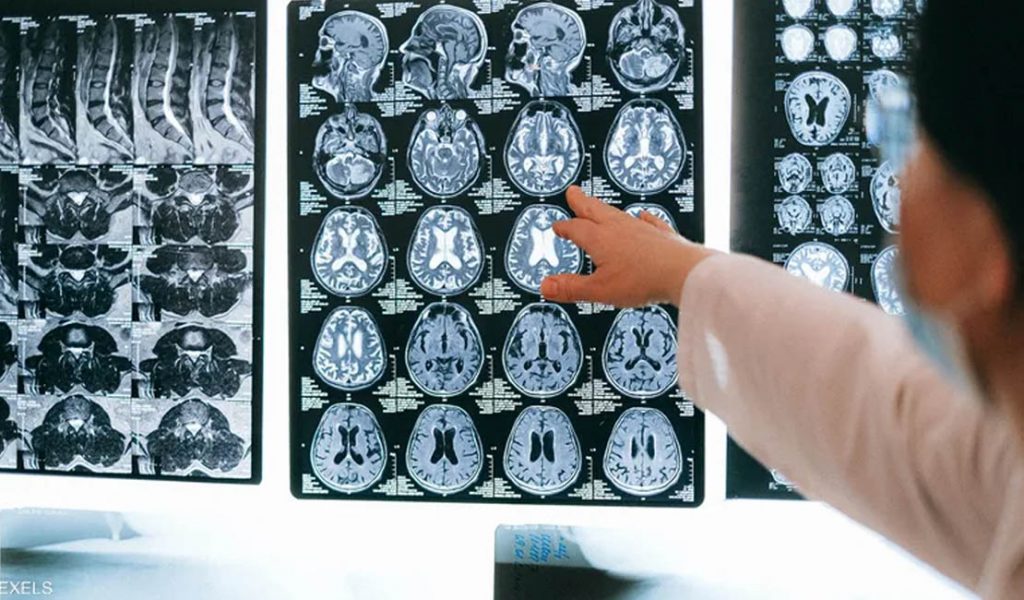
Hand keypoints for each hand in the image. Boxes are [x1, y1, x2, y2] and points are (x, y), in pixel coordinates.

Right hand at [540, 186, 714, 307]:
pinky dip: (642, 218)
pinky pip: (648, 221)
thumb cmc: (643, 279)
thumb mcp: (599, 290)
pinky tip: (644, 216)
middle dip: (581, 202)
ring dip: (605, 208)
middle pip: (594, 210)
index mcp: (600, 239)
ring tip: (600, 205)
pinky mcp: (661, 234)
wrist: (682, 272)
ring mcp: (641, 229)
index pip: (575, 229)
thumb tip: (546, 286)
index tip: (557, 226)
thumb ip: (572, 288)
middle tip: (573, 192)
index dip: (564, 227)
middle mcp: (619, 228)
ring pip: (618, 213)